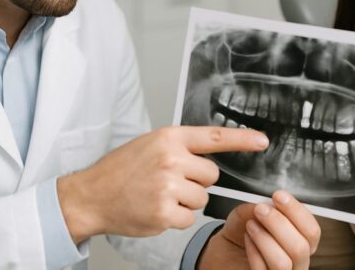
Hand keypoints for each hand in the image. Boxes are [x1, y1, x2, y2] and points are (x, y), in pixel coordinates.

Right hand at [57, 126, 268, 242]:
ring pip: (202, 198)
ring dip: (187, 201)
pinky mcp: (164, 212)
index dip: (242, 139)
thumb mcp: (150, 144)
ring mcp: (168, 186)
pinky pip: (190, 218)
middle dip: (197, 181)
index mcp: (169, 138)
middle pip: (211, 175)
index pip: (215, 136)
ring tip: (159, 195)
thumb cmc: (121, 169)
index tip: (263, 141)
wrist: (91, 195)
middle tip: (171, 181)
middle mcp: (171, 159)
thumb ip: (179, 146)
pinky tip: (157, 209)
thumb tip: (210, 154)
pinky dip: (177, 218)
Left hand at [198, 191, 320, 269]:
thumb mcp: (248, 214)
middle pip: (300, 247)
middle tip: (261, 209)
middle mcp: (296, 262)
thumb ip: (257, 207)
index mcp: (302, 242)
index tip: (279, 196)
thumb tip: (265, 203)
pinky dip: (254, 252)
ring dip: (265, 239)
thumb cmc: (243, 233)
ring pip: (283, 263)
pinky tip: (247, 239)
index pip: (312, 231)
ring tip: (251, 224)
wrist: (225, 252)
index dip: (297, 212)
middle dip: (279, 223)